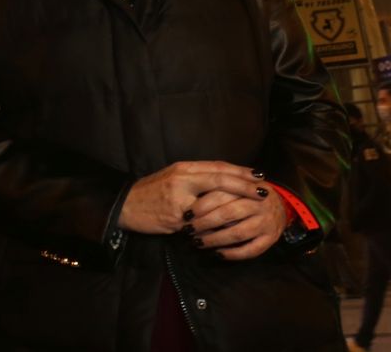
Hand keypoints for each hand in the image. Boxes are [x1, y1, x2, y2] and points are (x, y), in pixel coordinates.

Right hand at [117, 161, 266, 235]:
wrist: (126, 206)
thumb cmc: (151, 193)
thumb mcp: (172, 179)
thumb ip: (195, 179)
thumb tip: (223, 181)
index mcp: (183, 168)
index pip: (217, 166)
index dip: (240, 170)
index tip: (259, 175)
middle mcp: (182, 179)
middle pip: (220, 178)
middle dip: (245, 185)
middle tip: (264, 190)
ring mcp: (180, 198)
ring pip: (214, 198)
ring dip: (236, 202)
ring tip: (254, 205)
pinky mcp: (177, 217)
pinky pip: (203, 220)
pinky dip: (219, 222)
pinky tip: (231, 225)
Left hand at [190, 184, 289, 260]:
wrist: (281, 204)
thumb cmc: (249, 194)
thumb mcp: (236, 184)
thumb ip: (220, 187)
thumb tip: (189, 199)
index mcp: (247, 186)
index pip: (222, 193)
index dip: (202, 205)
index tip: (187, 214)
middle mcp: (259, 203)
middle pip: (228, 213)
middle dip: (206, 223)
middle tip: (189, 230)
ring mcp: (267, 222)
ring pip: (238, 232)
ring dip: (215, 239)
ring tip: (198, 242)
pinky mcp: (271, 238)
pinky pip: (251, 250)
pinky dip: (233, 254)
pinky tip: (218, 254)